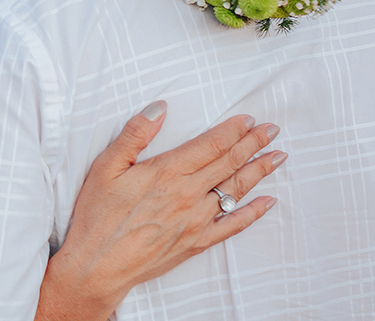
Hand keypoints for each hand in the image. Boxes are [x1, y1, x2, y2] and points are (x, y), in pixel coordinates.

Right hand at [36, 102, 284, 320]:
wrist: (98, 266)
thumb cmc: (97, 215)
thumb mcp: (106, 166)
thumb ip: (135, 134)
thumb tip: (160, 108)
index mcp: (167, 172)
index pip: (211, 145)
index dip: (233, 130)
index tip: (249, 119)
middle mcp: (188, 194)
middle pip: (229, 163)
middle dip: (253, 144)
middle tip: (272, 130)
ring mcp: (196, 220)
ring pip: (235, 190)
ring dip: (258, 171)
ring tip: (277, 157)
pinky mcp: (196, 242)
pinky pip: (232, 226)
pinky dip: (253, 213)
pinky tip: (267, 202)